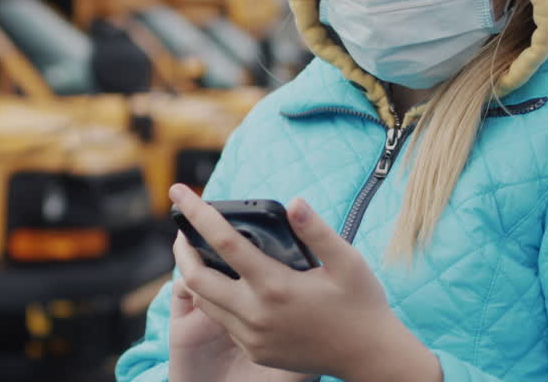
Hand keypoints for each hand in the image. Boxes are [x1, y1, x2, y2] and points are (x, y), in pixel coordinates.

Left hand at [168, 184, 441, 381]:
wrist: (369, 358)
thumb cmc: (361, 303)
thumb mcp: (347, 261)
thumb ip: (317, 231)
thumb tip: (294, 202)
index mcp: (275, 286)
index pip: (222, 241)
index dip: (196, 212)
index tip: (178, 191)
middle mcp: (256, 314)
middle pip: (194, 277)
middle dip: (181, 249)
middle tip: (182, 231)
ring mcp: (252, 337)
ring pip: (203, 302)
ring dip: (194, 275)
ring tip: (199, 253)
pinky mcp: (255, 351)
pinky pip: (222, 321)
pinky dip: (214, 299)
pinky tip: (225, 284)